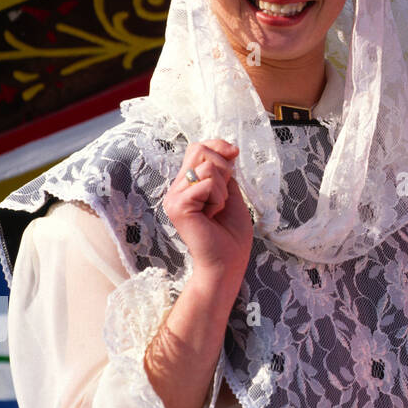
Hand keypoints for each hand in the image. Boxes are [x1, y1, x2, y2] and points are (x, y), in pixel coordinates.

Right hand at [163, 139, 253, 288]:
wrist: (228, 261)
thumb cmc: (230, 232)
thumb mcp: (231, 192)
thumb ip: (224, 171)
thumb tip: (228, 148)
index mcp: (187, 184)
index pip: (197, 147)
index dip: (218, 145)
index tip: (234, 154)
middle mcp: (176, 189)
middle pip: (200, 150)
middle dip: (224, 168)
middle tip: (223, 196)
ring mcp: (174, 197)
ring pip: (208, 166)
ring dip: (223, 188)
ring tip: (217, 209)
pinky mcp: (178, 206)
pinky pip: (208, 183)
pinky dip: (219, 198)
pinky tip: (213, 215)